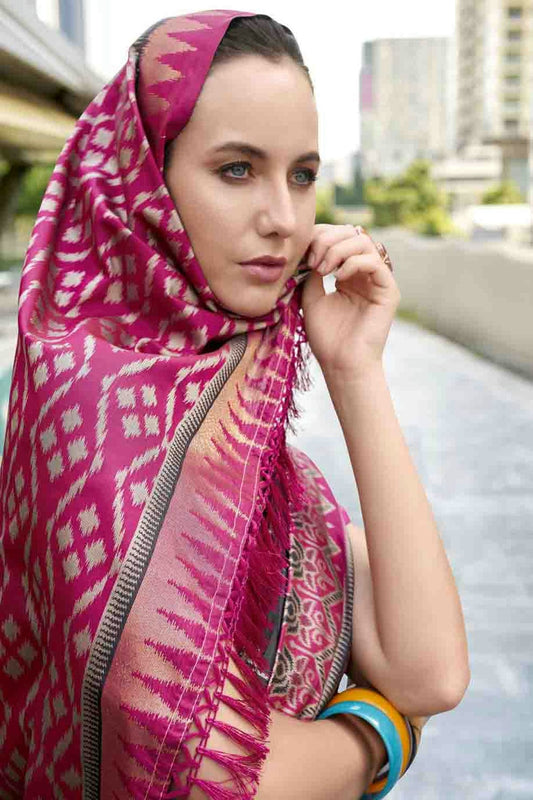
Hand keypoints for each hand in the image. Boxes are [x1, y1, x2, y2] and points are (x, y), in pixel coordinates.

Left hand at [300, 224, 399, 377]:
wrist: (341, 364)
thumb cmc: (326, 337)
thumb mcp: (311, 296)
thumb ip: (312, 270)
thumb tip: (311, 248)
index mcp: (347, 273)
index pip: (338, 237)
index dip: (320, 236)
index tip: (302, 254)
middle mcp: (364, 273)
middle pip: (351, 233)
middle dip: (327, 240)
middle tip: (312, 260)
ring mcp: (378, 280)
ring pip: (363, 242)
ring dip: (338, 249)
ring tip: (323, 269)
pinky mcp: (388, 291)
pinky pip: (375, 263)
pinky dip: (353, 263)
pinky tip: (337, 278)